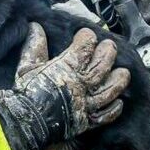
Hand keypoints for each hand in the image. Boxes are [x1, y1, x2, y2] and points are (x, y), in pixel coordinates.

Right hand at [0, 23, 129, 149]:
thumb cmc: (25, 93)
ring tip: (123, 72)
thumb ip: (34, 47)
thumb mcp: (26, 67)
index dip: (87, 38)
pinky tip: (118, 102)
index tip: (85, 35)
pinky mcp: (87, 121)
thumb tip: (35, 27)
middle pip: (101, 65)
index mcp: (66, 68)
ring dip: (118, 80)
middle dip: (108, 53)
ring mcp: (86, 103)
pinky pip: (105, 115)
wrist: (25, 123)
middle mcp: (81, 84)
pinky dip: (114, 109)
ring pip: (109, 90)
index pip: (84, 47)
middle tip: (109, 46)